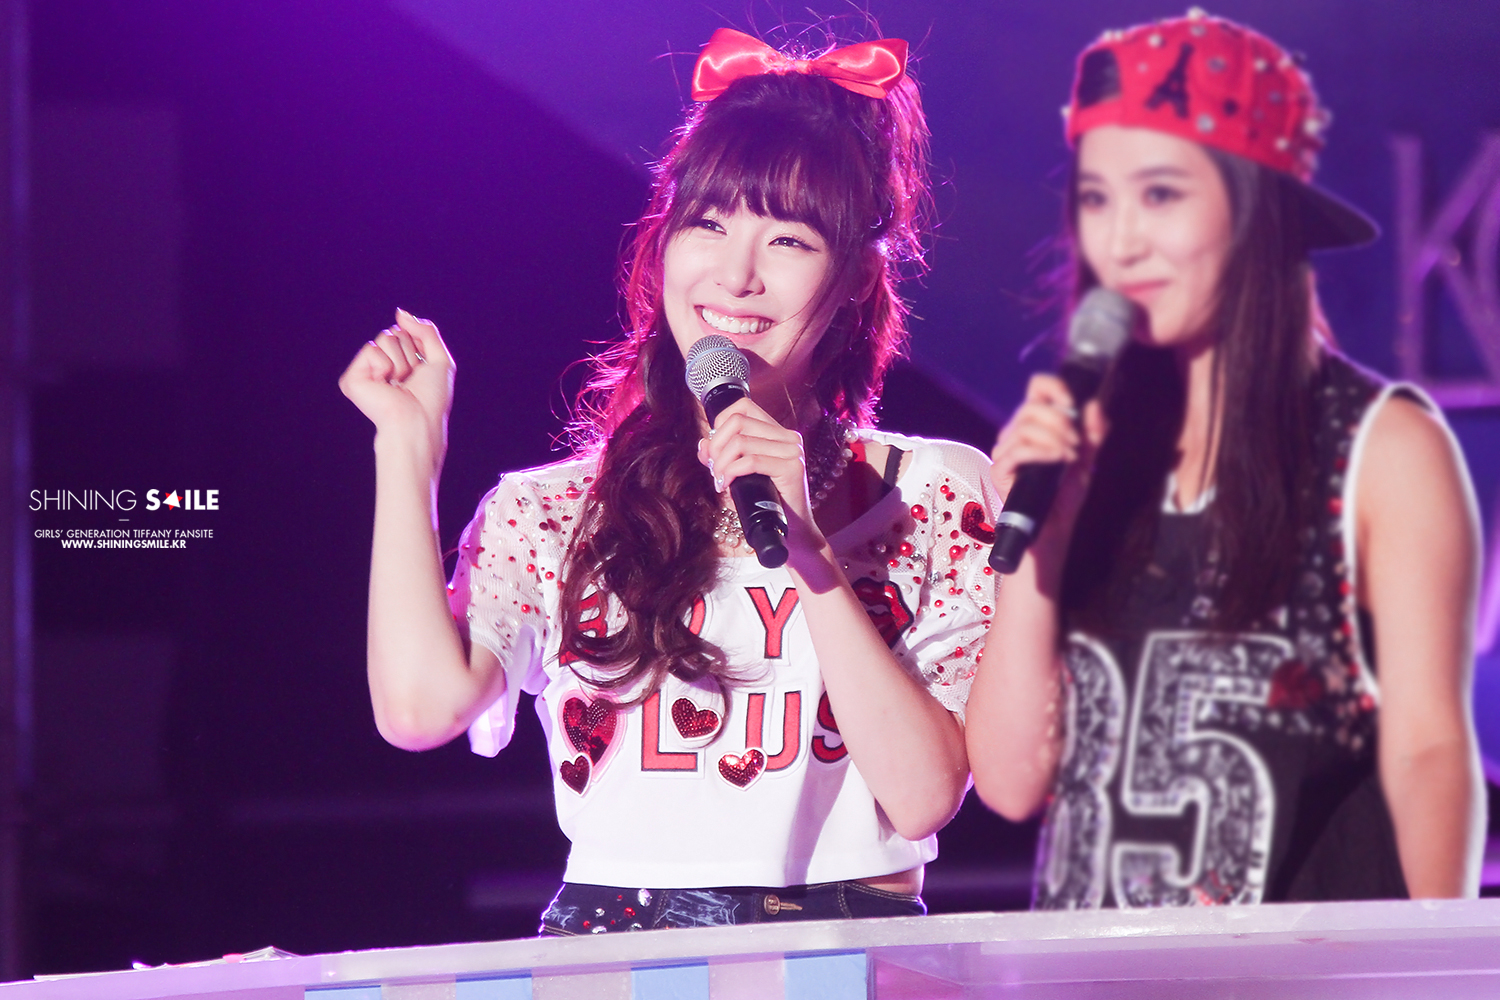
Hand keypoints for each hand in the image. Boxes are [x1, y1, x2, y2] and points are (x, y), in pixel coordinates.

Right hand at [339, 308, 454, 468]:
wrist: (418, 420)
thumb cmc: (431, 398)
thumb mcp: (440, 359)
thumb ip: (425, 331)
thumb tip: (399, 312)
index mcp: (399, 363)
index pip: (406, 333)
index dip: (420, 348)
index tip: (421, 372)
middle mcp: (380, 367)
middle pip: (394, 332)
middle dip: (409, 353)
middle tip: (409, 379)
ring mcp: (365, 372)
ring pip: (384, 338)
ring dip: (400, 361)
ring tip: (398, 384)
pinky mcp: (351, 379)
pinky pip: (371, 348)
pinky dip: (384, 365)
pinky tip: (384, 385)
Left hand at [696, 398, 820, 550]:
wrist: (792, 531)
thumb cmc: (765, 502)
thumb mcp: (738, 475)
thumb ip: (721, 456)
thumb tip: (703, 444)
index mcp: (778, 432)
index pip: (742, 406)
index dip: (720, 423)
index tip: (714, 449)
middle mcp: (788, 437)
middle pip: (737, 421)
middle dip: (716, 445)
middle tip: (714, 468)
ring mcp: (793, 451)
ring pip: (741, 441)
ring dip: (722, 462)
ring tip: (720, 479)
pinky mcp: (792, 468)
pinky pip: (751, 461)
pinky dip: (732, 471)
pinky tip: (727, 484)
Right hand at [990, 374, 1107, 543]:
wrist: (1055, 530)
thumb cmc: (1065, 497)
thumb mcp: (1087, 461)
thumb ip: (1093, 434)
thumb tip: (1094, 405)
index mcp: (1035, 425)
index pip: (1036, 388)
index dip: (1053, 387)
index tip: (1071, 403)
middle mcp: (1015, 434)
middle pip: (1030, 407)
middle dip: (1059, 422)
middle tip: (1075, 445)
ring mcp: (1005, 453)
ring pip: (1025, 427)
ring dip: (1054, 439)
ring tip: (1069, 458)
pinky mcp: (999, 471)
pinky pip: (1018, 450)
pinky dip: (1042, 452)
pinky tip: (1058, 462)